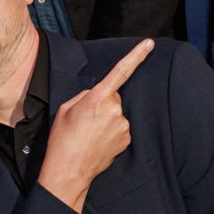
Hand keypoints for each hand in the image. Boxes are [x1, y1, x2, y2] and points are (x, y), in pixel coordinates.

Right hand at [36, 39, 153, 212]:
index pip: (121, 71)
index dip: (137, 55)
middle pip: (113, 97)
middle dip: (102, 102)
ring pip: (117, 113)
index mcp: (98, 97)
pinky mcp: (126, 139)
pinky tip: (97, 140)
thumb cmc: (62, 138)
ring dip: (106, 118)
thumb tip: (97, 95)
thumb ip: (85, 95)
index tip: (150, 43)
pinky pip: (120, 127)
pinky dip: (110, 131)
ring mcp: (123, 125)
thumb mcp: (66, 108)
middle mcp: (115, 110)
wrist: (69, 169)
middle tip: (86, 118)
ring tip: (90, 133)